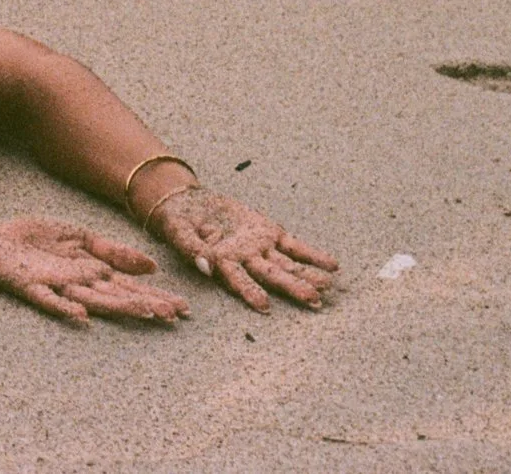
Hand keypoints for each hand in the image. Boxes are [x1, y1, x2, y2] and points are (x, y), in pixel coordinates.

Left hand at [0, 217, 188, 325]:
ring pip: (92, 300)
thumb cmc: (36, 239)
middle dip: (146, 304)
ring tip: (145, 312)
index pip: (130, 286)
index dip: (155, 296)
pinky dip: (64, 308)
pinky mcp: (31, 287)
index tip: (182, 307)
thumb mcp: (79, 236)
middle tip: (174, 315)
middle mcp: (79, 284)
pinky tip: (82, 316)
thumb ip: (112, 250)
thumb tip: (150, 265)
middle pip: (117, 296)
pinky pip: (49, 300)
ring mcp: (57, 287)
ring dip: (117, 307)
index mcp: (93, 271)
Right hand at [145, 187, 338, 310]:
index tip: (264, 305)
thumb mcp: (179, 233)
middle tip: (314, 301)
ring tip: (328, 286)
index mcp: (221, 263)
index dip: (250, 292)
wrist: (188, 204)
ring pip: (287, 265)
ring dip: (307, 276)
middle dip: (293, 289)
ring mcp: (259, 248)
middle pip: (272, 277)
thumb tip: (205, 265)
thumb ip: (192, 249)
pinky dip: (313, 255)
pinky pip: (295, 246)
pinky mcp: (268, 232)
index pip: (238, 281)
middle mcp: (245, 260)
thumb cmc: (179, 223)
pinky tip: (332, 266)